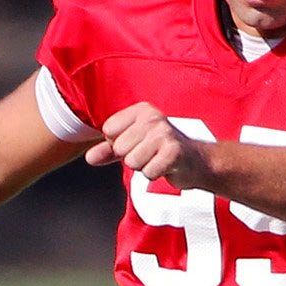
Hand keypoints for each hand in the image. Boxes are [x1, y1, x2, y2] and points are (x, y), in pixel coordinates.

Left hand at [86, 103, 212, 188]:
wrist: (196, 162)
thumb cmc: (161, 151)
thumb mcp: (132, 146)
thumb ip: (107, 151)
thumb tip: (89, 157)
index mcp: (141, 110)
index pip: (108, 131)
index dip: (119, 144)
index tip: (138, 144)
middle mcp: (153, 117)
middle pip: (119, 148)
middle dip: (132, 158)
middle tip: (150, 154)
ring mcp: (164, 133)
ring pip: (132, 161)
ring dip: (144, 167)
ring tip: (157, 160)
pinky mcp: (174, 151)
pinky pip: (147, 172)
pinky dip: (155, 174)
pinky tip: (165, 167)